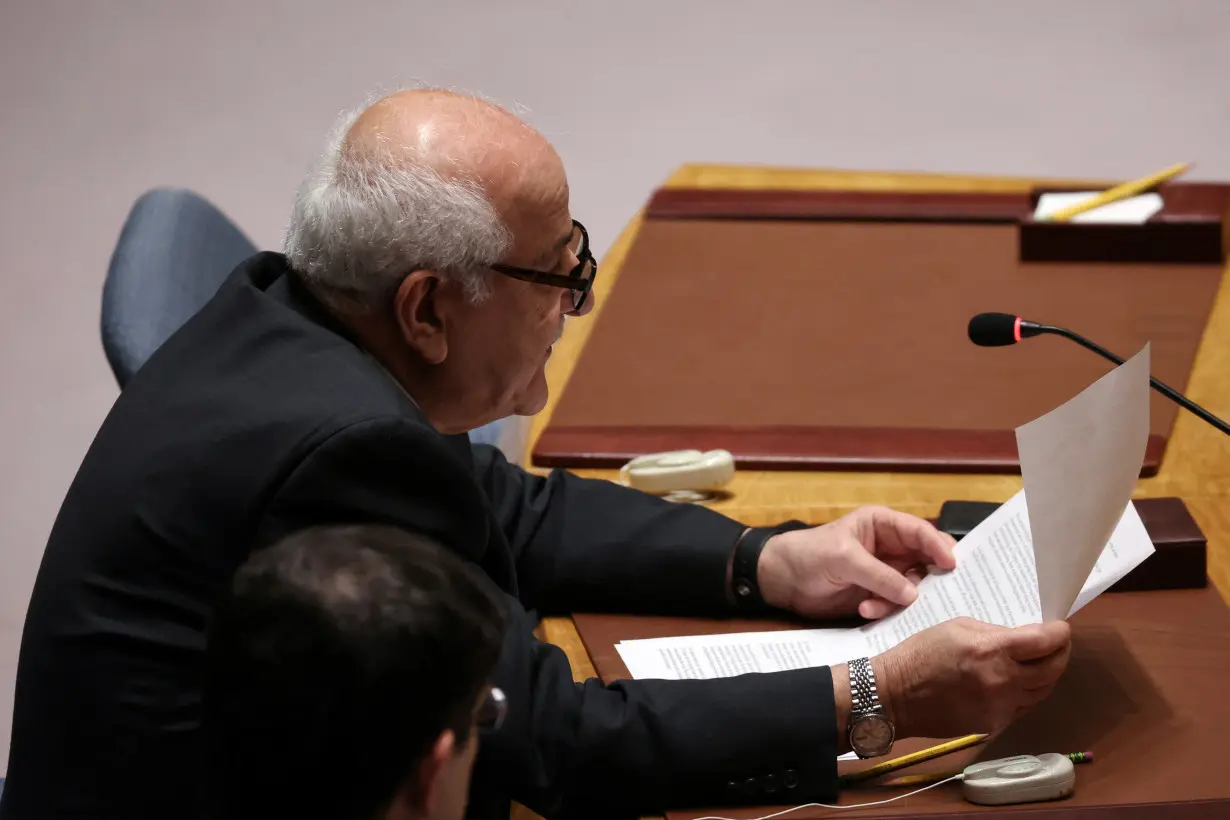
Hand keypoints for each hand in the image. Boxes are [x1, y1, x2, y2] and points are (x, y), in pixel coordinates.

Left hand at [757, 507, 956, 619]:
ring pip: (913, 587)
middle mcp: (890, 547)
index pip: (920, 532)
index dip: (939, 547)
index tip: (953, 565)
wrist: (783, 580)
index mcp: (883, 525)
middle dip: (931, 579)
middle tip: (941, 595)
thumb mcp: (844, 559)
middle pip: (925, 562)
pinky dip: (885, 609)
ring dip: (899, 599)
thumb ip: (879, 575)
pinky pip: (896, 604)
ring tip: (872, 605)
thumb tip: (914, 595)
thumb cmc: (810, 555)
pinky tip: (865, 609)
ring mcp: (885, 573)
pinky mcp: (877, 595)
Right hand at [874, 618, 1071, 737]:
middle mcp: (1003, 681)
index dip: (1059, 632)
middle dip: (1061, 653)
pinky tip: (1016, 682)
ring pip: (1042, 691)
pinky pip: (1022, 706)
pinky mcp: (993, 724)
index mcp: (991, 651)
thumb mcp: (956, 627)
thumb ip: (994, 632)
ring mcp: (1000, 707)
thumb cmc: (921, 653)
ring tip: (1041, 662)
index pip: (1044, 642)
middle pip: (1053, 669)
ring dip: (1047, 675)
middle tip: (1059, 644)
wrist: (896, 696)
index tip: (1060, 627)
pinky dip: (1026, 692)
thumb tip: (1020, 640)